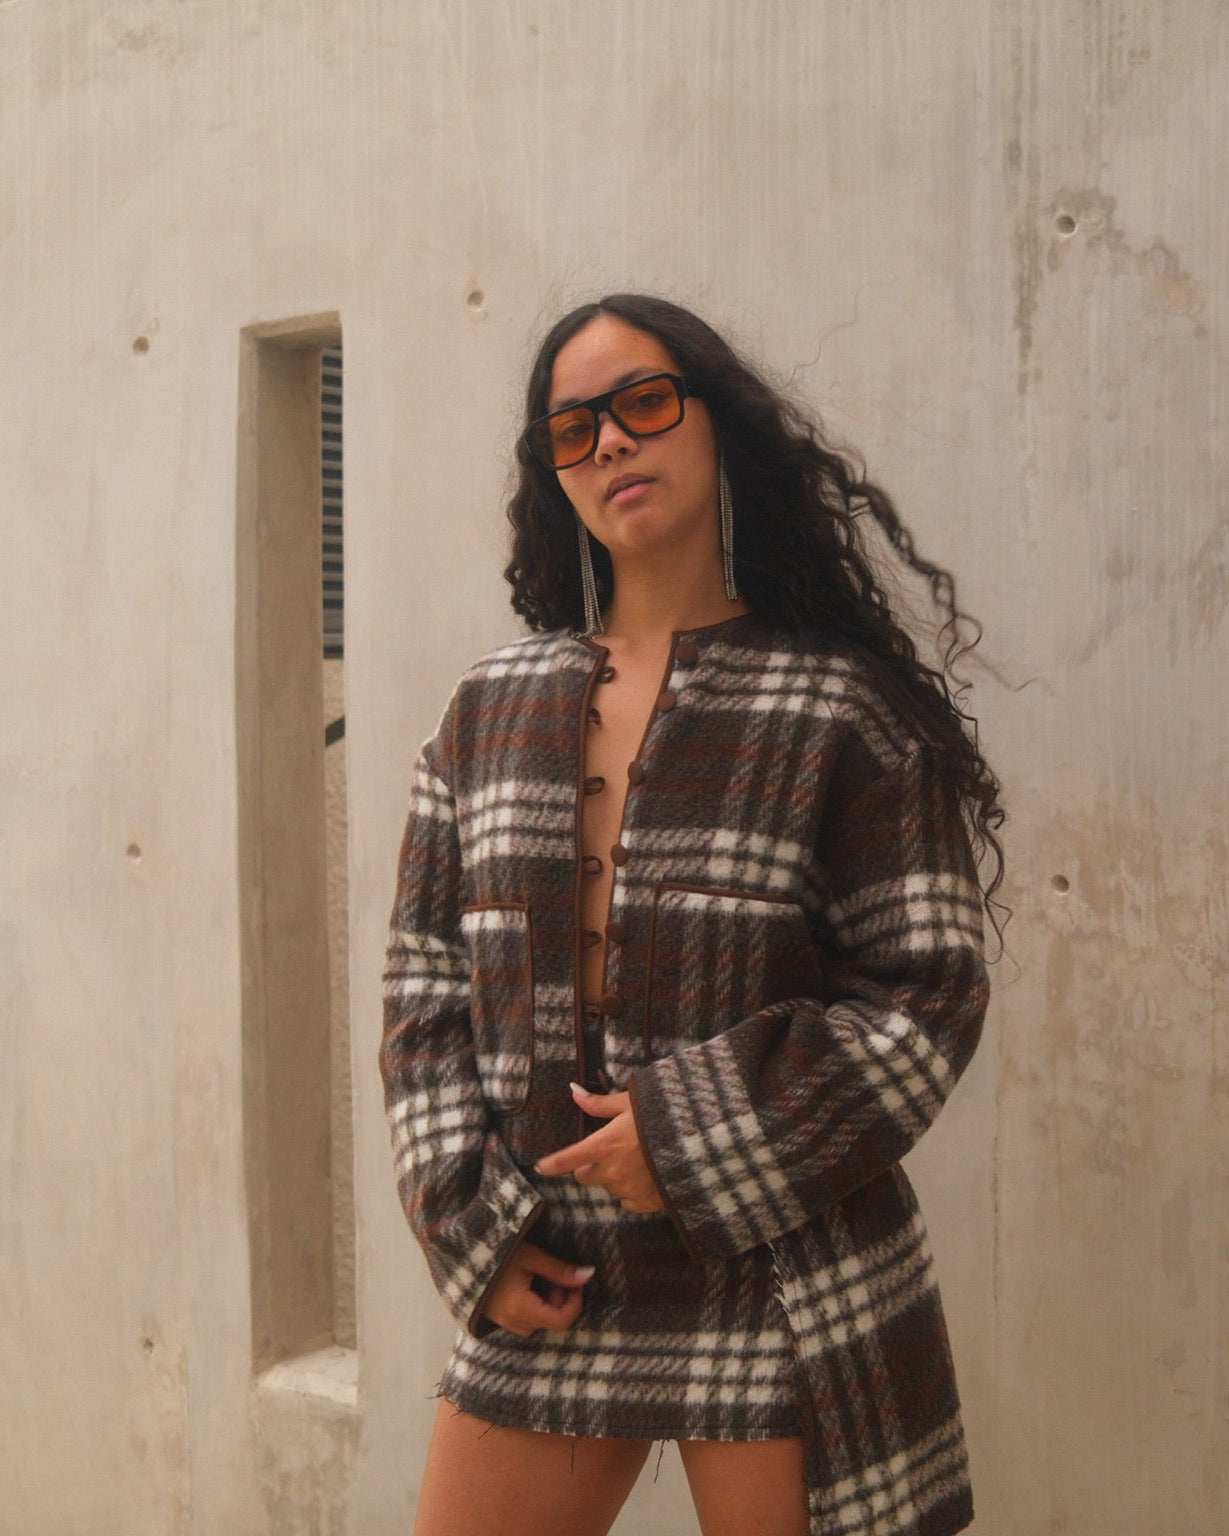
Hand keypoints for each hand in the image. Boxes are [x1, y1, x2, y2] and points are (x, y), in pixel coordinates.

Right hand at [482, 1241, 594, 1335]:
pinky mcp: (498, 1317)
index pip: (561, 1321)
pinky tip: (528, 1283)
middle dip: (560, 1299)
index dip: (575, 1303)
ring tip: (540, 1276)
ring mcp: (503, 1322)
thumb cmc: (497, 1251)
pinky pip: (524, 1319)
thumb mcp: (531, 1256)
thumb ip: (560, 1270)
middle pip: (551, 1321)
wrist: (463, 1253)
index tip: (576, 1282)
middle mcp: (511, 1321)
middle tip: (556, 1273)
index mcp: (520, 1308)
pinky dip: (534, 1304)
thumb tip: (589, 1275)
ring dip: (547, 1302)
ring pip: (538, 1321)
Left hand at [535, 1085, 664, 1213]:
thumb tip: (573, 1092)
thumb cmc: (663, 1116)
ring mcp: (628, 1190)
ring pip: (608, 1187)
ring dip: (614, 1177)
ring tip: (636, 1159)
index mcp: (605, 1145)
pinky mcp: (645, 1203)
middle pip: (584, 1176)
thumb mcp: (631, 1102)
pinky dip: (632, 1191)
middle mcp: (612, 1171)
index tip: (541, 1167)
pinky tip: (646, 1175)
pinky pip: (628, 1201)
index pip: (568, 1159)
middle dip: (591, 1166)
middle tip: (609, 1151)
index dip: (551, 1164)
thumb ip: (599, 1104)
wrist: (700, 1142)